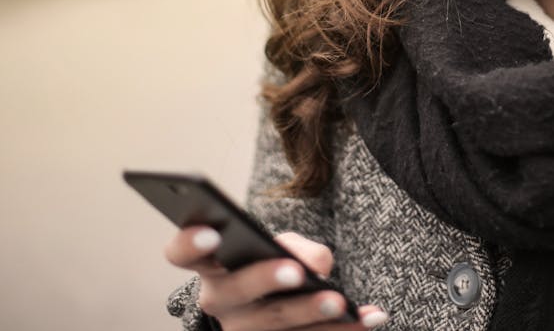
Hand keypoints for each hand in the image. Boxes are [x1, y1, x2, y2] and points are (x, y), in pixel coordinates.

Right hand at [165, 226, 388, 329]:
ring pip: (275, 324)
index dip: (190, 243)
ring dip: (311, 313)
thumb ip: (294, 245)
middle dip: (267, 280)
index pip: (183, 254)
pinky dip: (343, 330)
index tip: (213, 233)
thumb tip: (319, 264)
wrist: (274, 303)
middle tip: (296, 272)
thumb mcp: (278, 245)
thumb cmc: (270, 262)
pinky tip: (370, 317)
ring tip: (342, 302)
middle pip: (237, 292)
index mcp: (211, 266)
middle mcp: (220, 302)